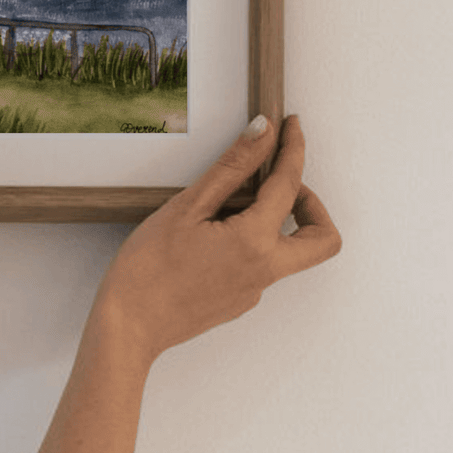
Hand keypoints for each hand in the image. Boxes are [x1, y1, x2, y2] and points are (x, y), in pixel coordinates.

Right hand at [92, 115, 341, 370]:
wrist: (129, 326)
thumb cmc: (147, 268)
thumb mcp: (187, 206)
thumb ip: (232, 168)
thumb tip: (264, 133)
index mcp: (255, 242)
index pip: (289, 185)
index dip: (293, 148)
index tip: (291, 126)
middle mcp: (265, 270)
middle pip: (323, 238)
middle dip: (313, 204)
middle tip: (280, 182)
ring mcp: (255, 290)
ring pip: (289, 250)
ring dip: (274, 221)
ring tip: (224, 206)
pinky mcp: (240, 300)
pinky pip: (260, 264)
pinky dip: (248, 240)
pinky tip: (207, 234)